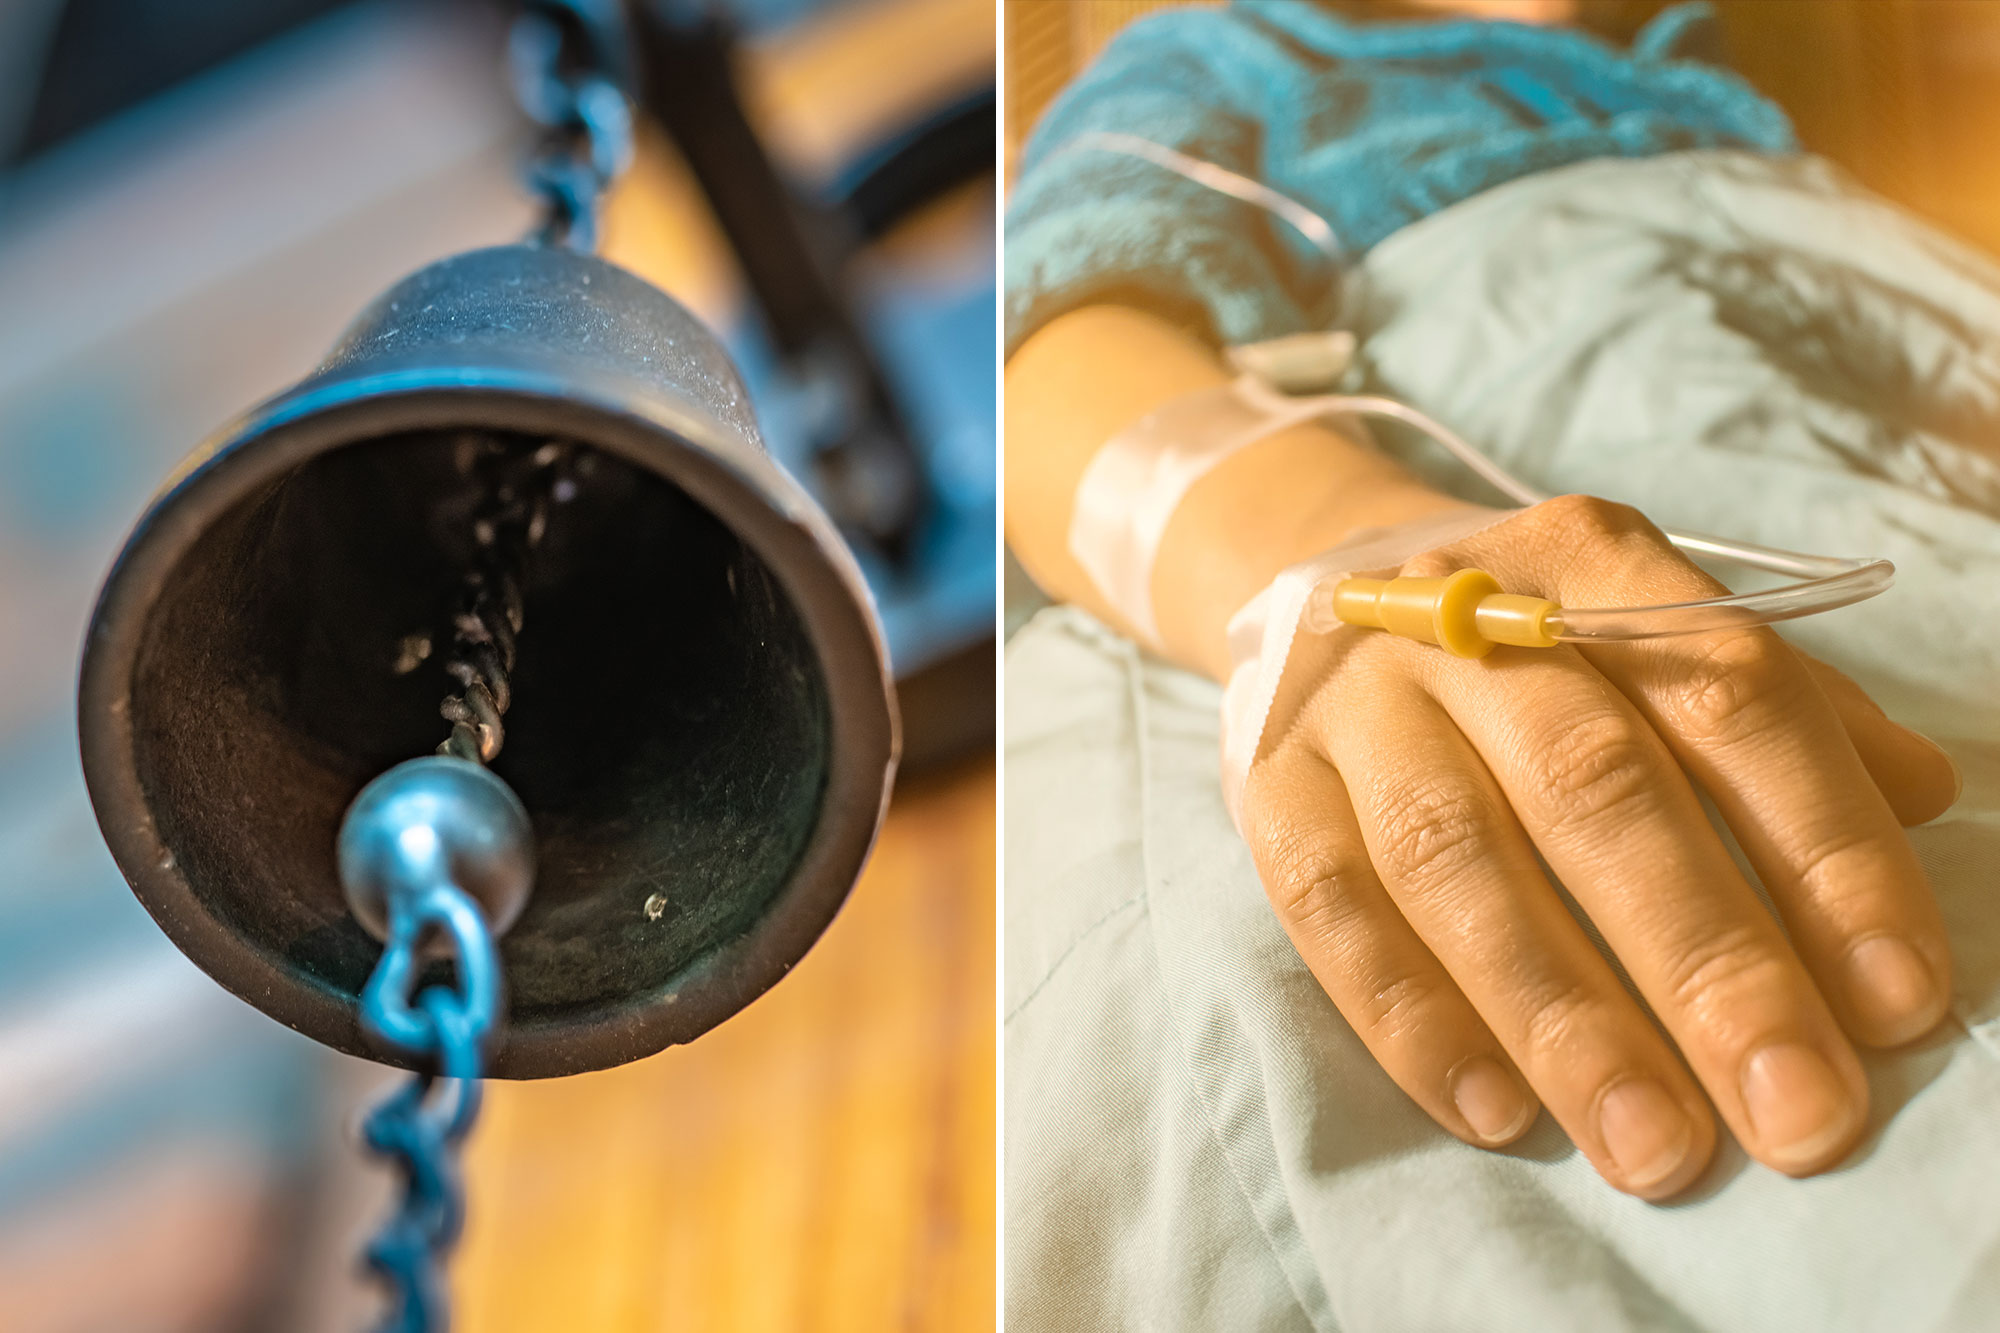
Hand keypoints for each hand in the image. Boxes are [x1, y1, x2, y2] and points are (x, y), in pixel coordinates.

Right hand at [1240, 495, 1959, 1197]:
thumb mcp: (1655, 636)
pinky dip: (1410, 1015)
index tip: (1896, 999)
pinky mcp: (1264, 782)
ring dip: (1561, 1014)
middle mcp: (1459, 618)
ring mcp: (1350, 701)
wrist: (1328, 586)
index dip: (1823, 847)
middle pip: (1592, 786)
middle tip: (1795, 1109)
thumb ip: (1782, 711)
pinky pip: (1325, 906)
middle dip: (1705, 961)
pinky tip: (1498, 1112)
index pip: (1732, 698)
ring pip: (1451, 857)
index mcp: (1591, 563)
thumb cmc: (1536, 647)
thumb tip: (1923, 795)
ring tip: (1655, 1147)